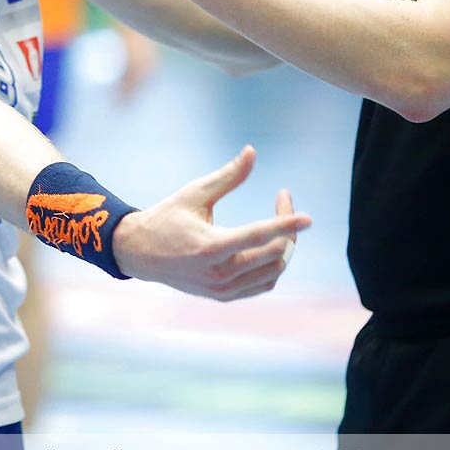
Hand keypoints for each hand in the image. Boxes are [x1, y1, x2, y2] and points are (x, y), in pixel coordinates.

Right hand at [112, 146, 310, 299]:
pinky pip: (262, 285)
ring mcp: (222, 290)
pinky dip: (273, 266)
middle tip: (283, 198)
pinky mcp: (224, 297)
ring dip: (283, 247)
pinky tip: (270, 244)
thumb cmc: (168, 217)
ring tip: (280, 223)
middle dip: (287, 227)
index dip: (286, 224)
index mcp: (211, 247)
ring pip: (273, 272)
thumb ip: (227, 176)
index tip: (308, 217)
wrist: (141, 253)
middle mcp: (219, 274)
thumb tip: (252, 152)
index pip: (259, 236)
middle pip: (273, 254)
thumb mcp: (195, 193)